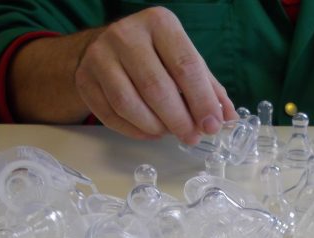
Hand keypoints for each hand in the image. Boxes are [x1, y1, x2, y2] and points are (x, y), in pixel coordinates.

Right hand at [75, 7, 236, 143]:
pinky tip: (149, 132)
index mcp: (159, 23)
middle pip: (156, 87)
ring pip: (129, 104)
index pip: (186, 66)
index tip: (212, 126)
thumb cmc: (155, 56)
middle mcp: (126, 34)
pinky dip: (134, 130)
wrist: (105, 48)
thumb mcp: (184, 60)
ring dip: (155, 127)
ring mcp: (100, 56)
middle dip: (179, 120)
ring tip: (169, 133)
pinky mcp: (84, 79)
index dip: (202, 101)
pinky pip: (111, 115)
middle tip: (192, 137)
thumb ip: (209, 88)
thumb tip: (229, 119)